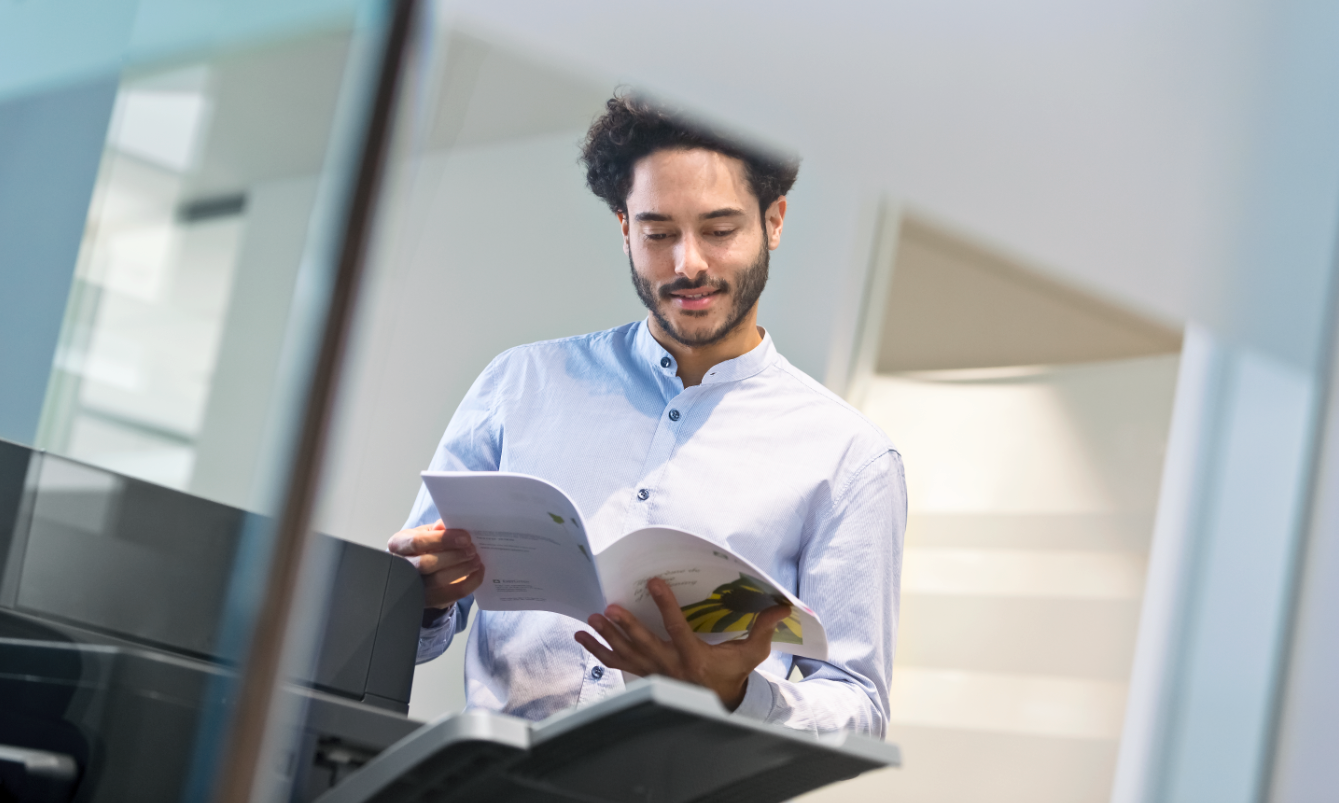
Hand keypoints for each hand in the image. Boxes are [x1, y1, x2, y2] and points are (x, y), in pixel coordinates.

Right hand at [387, 519, 483, 609]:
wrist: (419, 567)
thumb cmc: (425, 544)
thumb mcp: (427, 532)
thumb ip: (438, 528)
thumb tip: (447, 525)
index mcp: (399, 544)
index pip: (417, 542)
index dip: (442, 540)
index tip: (465, 537)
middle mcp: (403, 567)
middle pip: (426, 564)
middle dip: (454, 556)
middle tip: (472, 549)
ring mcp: (414, 586)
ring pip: (438, 581)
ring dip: (462, 569)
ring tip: (476, 560)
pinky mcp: (429, 600)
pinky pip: (451, 595)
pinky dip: (469, 583)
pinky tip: (478, 572)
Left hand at [574, 577, 790, 710]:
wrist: (717, 704)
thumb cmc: (732, 674)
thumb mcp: (751, 653)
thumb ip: (763, 629)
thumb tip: (782, 607)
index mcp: (695, 659)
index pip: (678, 629)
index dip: (666, 606)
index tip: (654, 583)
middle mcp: (670, 667)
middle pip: (645, 645)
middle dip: (627, 626)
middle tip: (610, 608)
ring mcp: (654, 673)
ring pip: (626, 654)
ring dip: (607, 636)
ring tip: (591, 619)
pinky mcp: (643, 674)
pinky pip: (616, 662)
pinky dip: (597, 650)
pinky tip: (581, 636)